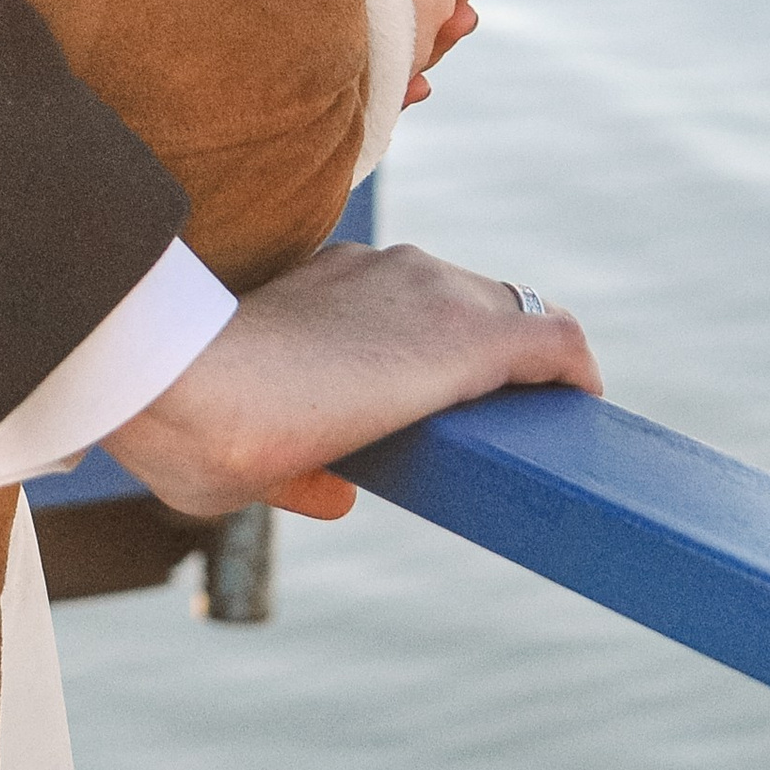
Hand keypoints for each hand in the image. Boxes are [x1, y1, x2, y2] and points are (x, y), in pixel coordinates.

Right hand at [104, 240, 600, 521]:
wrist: (188, 383)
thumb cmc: (185, 418)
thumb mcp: (241, 452)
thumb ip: (297, 472)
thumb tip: (338, 499)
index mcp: (325, 282)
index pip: (406, 298)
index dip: (432, 344)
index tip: (436, 392)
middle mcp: (382, 270)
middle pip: (470, 299)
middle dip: (488, 356)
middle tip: (496, 425)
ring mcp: (429, 292)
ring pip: (513, 313)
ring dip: (527, 367)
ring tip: (540, 428)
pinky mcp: (472, 334)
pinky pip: (553, 340)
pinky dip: (573, 371)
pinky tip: (584, 410)